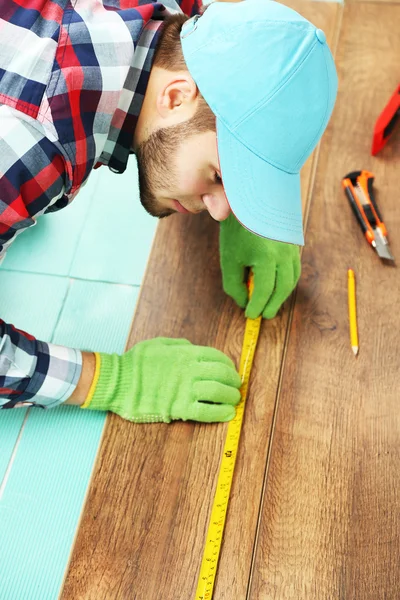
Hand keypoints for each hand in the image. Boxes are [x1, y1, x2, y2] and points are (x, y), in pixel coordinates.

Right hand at [81, 338, 241, 422]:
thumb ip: (178, 344)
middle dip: (234, 381)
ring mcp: (185, 389)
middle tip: (237, 386)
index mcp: (185, 353)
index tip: (231, 370)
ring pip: (218, 392)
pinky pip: (206, 411)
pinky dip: (220, 413)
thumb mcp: (158, 343)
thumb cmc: (134, 362)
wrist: (117, 382)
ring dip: (231, 397)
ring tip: (235, 400)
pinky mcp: (178, 408)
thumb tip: (192, 347)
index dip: (228, 364)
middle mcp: (189, 369)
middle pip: (222, 374)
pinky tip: (228, 414)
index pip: (216, 357)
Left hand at [219, 215, 300, 318]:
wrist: (250, 199)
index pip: (265, 290)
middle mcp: (284, 253)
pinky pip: (294, 268)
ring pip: (292, 278)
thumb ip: (235, 284)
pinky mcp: (293, 244)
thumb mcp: (229, 259)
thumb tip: (244, 302)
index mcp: (266, 256)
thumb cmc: (237, 230)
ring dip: (282, 294)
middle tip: (263, 315)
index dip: (257, 305)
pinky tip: (276, 287)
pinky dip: (286, 281)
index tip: (250, 314)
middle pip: (283, 288)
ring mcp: (291, 248)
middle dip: (272, 304)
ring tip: (270, 304)